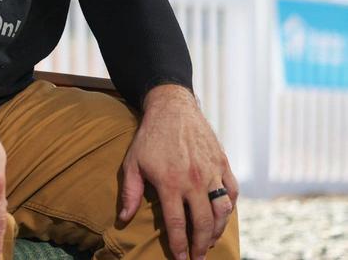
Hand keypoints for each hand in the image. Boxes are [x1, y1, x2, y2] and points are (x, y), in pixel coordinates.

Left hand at [119, 85, 237, 259]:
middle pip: (203, 223)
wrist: (172, 109)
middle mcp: (194, 180)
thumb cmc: (149, 137)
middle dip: (200, 245)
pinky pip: (232, 193)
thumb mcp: (132, 163)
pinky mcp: (223, 164)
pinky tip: (222, 218)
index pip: (176, 223)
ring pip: (222, 211)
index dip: (179, 245)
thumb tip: (123, 219)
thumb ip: (129, 192)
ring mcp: (212, 172)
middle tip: (197, 258)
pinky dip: (230, 208)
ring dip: (218, 231)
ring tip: (209, 243)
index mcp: (170, 182)